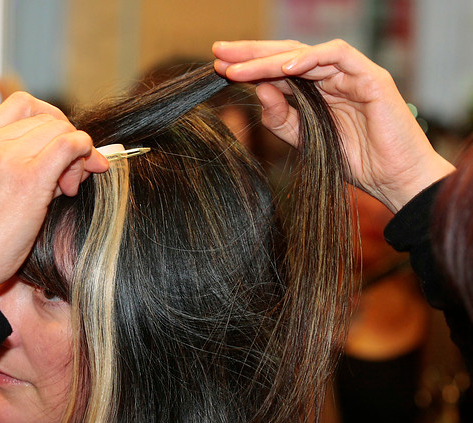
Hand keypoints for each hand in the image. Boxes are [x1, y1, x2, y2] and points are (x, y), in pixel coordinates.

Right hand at [0, 92, 108, 292]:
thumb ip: (23, 163)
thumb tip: (72, 155)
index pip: (24, 104)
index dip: (51, 120)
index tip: (59, 146)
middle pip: (48, 118)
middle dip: (66, 141)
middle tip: (68, 178)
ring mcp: (8, 157)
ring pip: (62, 130)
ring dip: (76, 153)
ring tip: (68, 188)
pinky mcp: (29, 178)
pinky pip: (70, 145)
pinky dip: (85, 152)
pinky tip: (81, 176)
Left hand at [213, 39, 454, 211]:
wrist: (393, 180)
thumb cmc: (353, 161)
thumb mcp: (303, 140)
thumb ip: (281, 117)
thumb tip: (258, 90)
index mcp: (316, 91)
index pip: (278, 70)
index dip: (249, 66)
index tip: (218, 68)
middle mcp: (331, 78)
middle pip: (287, 55)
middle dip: (251, 53)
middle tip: (220, 54)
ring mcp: (351, 74)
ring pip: (306, 54)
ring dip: (269, 59)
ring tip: (239, 69)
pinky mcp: (370, 76)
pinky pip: (337, 56)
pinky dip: (309, 60)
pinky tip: (282, 71)